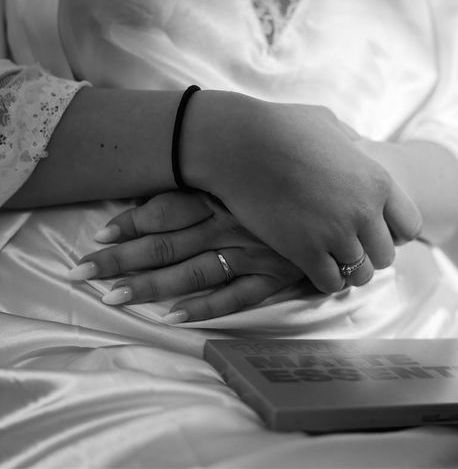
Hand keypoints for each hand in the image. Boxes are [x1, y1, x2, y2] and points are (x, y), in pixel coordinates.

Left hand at [70, 191, 304, 322]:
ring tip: (113, 297)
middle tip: (82, 272)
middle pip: (168, 243)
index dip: (131, 223)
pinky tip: (173, 318)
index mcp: (226, 193)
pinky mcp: (276, 275)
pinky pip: (237, 296)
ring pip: (195, 271)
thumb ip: (217, 175)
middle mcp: (233, 222)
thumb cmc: (293, 182)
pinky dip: (205, 308)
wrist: (343, 203)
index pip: (168, 209)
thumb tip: (169, 184)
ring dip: (153, 285)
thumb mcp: (256, 170)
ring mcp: (254, 251)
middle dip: (123, 258)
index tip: (98, 238)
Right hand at [182, 92, 422, 292]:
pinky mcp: (305, 252)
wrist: (239, 143)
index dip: (394, 232)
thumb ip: (354, 144)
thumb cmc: (281, 126)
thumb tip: (361, 148)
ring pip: (360, 275)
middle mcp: (363, 212)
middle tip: (348, 246)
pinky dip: (325, 279)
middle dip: (369, 254)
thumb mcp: (330, 124)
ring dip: (348, 270)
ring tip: (331, 258)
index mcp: (377, 181)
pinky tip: (313, 265)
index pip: (409, 226)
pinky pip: (330, 283)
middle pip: (386, 257)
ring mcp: (335, 235)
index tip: (374, 229)